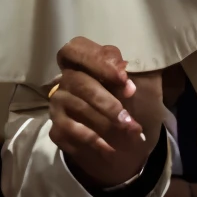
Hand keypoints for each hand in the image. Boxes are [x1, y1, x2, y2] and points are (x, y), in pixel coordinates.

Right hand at [48, 37, 166, 189]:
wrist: (123, 140)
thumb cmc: (131, 104)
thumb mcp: (140, 84)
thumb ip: (133, 75)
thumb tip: (126, 80)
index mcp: (85, 62)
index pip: (76, 49)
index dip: (96, 60)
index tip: (123, 78)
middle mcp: (67, 80)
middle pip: (78, 81)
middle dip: (106, 100)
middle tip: (128, 118)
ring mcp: (59, 104)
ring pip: (76, 107)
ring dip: (105, 121)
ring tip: (128, 132)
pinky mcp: (57, 128)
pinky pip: (71, 131)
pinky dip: (93, 139)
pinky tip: (109, 147)